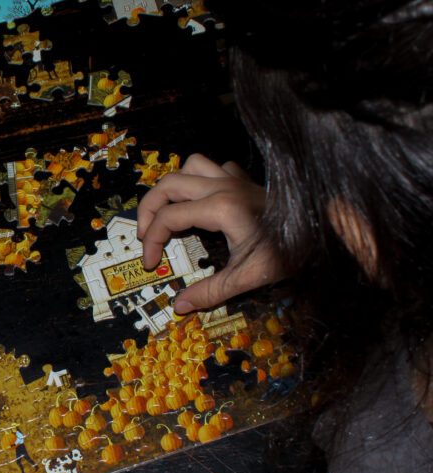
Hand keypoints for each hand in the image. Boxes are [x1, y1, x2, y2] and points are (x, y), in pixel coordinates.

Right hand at [137, 153, 280, 312]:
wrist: (326, 231)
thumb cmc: (290, 251)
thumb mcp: (248, 276)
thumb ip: (211, 292)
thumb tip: (180, 306)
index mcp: (219, 208)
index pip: (168, 218)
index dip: (152, 241)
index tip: (152, 264)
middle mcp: (223, 187)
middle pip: (168, 184)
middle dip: (149, 209)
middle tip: (145, 235)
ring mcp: (235, 179)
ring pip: (190, 165)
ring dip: (174, 186)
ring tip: (170, 211)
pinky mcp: (246, 180)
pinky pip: (216, 167)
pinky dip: (202, 180)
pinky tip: (205, 201)